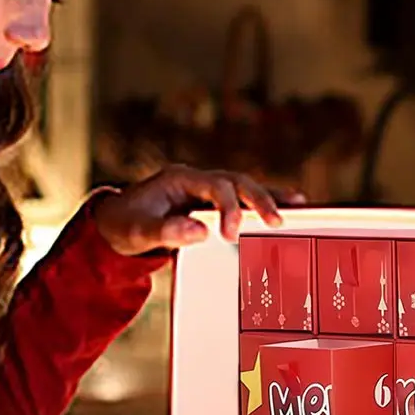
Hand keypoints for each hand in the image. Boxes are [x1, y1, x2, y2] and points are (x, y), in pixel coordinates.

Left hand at [92, 166, 302, 253]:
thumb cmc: (125, 225)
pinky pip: (242, 201)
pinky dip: (264, 204)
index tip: (230, 234)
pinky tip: (289, 208)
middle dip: (259, 199)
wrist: (116, 225)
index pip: (214, 186)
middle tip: (275, 221)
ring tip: (298, 206)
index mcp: (179, 179)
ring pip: (245, 187)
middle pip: (237, 182)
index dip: (228, 208)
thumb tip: (200, 232)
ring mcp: (206, 191)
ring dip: (270, 197)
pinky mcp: (212, 206)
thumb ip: (165, 231)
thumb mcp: (137, 231)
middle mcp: (197, 180)